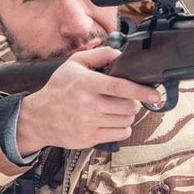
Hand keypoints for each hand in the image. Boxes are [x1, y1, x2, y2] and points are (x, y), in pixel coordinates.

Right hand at [15, 47, 160, 152]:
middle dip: (134, 102)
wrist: (38, 118)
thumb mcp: (74, 64)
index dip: (141, 90)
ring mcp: (89, 123)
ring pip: (126, 120)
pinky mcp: (90, 138)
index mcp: (85, 83)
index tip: (155, 93)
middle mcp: (87, 104)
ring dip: (128, 114)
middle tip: (126, 98)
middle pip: (128, 106)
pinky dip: (123, 127)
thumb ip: (99, 55)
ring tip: (116, 109)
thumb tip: (122, 54)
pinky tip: (112, 120)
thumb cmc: (59, 89)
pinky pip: (121, 134)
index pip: (119, 87)